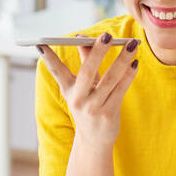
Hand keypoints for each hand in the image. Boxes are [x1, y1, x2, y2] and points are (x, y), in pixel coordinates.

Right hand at [38, 33, 140, 148]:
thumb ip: (85, 60)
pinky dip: (129, 74)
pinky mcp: (108, 114)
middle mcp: (78, 99)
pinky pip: (121, 89)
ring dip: (122, 60)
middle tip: (107, 35)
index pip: (56, 71)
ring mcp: (93, 108)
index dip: (49, 57)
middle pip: (87, 72)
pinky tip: (135, 62)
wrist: (94, 140)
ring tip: (131, 44)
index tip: (40, 43)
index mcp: (68, 90)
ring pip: (110, 79)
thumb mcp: (82, 86)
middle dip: (97, 52)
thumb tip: (82, 36)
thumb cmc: (89, 105)